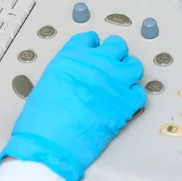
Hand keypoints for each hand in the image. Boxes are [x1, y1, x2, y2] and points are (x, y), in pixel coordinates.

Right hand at [0, 32, 145, 180]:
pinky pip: (139, 92)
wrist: (51, 140)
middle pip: (117, 46)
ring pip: (134, 65)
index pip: (89, 39)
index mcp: (72, 56)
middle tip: (110, 66)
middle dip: (114, 55)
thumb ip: (66, 72)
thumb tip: (75, 77)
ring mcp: (114, 81)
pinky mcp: (126, 102)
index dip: (92, 46)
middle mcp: (96, 63)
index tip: (94, 51)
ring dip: (128, 72)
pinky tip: (123, 102)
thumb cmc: (42, 117)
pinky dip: (133, 96)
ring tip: (120, 82)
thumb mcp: (47, 82)